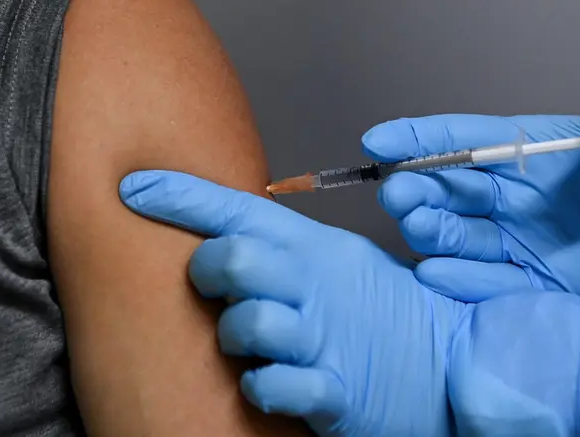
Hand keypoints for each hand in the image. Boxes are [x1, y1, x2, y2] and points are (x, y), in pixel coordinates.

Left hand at [118, 171, 466, 436]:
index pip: (241, 210)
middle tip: (213, 284)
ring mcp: (326, 338)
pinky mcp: (334, 391)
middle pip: (235, 258)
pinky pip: (271, 385)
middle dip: (207, 271)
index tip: (134, 187)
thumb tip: (221, 235)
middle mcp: (319, 285)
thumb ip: (284, 248)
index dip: (182, 196)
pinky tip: (266, 380)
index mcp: (319, 247)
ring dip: (234, 335)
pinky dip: (259, 384)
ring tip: (249, 342)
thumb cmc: (384, 311)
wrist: (445, 363)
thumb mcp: (339, 261)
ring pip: (246, 324)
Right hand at [362, 103, 579, 304]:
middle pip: (448, 189)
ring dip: (429, 229)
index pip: (464, 140)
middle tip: (398, 192)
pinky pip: (486, 283)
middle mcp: (513, 198)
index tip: (379, 141)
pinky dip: (457, 279)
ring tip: (418, 223)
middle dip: (415, 187)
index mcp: (531, 153)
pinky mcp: (532, 285)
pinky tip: (434, 272)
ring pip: (456, 235)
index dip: (419, 138)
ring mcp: (518, 243)